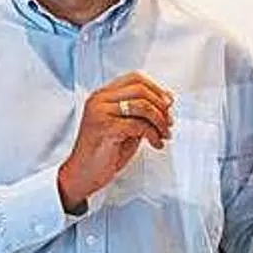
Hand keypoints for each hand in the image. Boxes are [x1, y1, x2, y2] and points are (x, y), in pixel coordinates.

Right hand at [57, 71, 172, 211]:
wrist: (83, 174)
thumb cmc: (104, 151)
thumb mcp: (126, 125)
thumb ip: (141, 112)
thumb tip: (167, 102)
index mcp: (103, 95)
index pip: (134, 78)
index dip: (156, 89)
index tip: (169, 102)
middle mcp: (99, 100)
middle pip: (140, 90)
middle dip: (161, 106)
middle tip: (169, 121)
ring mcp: (100, 112)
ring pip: (142, 106)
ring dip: (160, 121)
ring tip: (164, 134)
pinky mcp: (105, 128)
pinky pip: (139, 125)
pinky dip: (153, 135)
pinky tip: (156, 143)